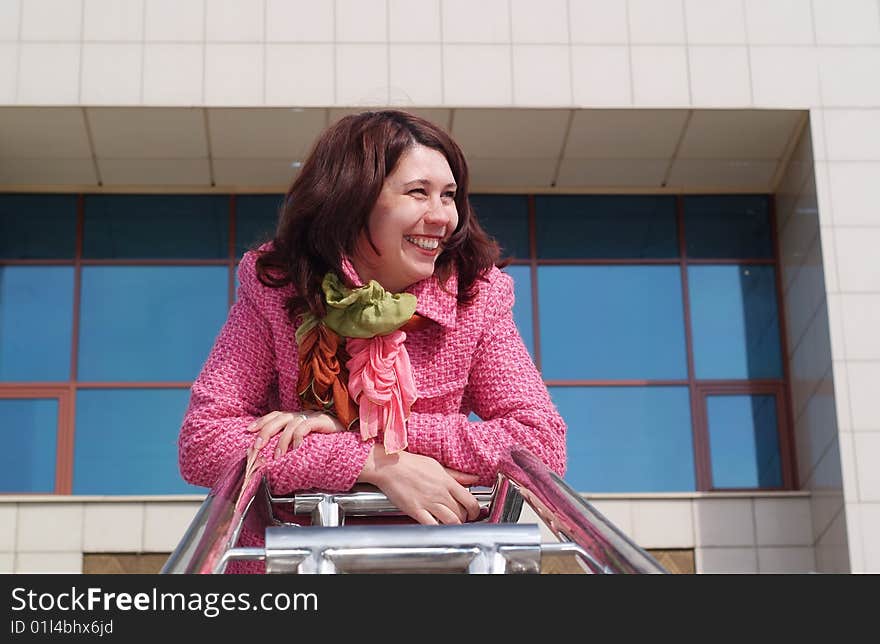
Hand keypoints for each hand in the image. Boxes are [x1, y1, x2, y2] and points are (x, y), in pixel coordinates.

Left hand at [246, 410, 344, 458]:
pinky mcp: (323, 421)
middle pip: (279, 418)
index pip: (275, 415)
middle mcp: (303, 415)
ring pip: (291, 423)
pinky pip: (306, 426)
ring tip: (277, 455)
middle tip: (256, 446)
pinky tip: (296, 448)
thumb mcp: (307, 443)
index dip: (261, 421)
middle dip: (265, 432)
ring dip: (281, 440)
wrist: (353, 442)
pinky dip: (298, 437)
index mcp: (297, 418)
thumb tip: (274, 456)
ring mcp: (313, 417)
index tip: (248, 430)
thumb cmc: (330, 443)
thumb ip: (292, 445)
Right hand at [357, 446, 479, 524]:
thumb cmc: (411, 464)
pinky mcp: (416, 510)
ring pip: (451, 521)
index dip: (475, 511)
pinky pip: (432, 525)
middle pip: (462, 513)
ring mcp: (428, 502)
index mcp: (446, 481)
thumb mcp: (437, 466)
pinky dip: (439, 530)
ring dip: (454, 525)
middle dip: (465, 519)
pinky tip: (438, 528)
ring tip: (451, 524)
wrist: (389, 466)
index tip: (474, 514)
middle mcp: (440, 493)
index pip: (470, 500)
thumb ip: (457, 475)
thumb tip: (474, 478)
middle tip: (461, 519)